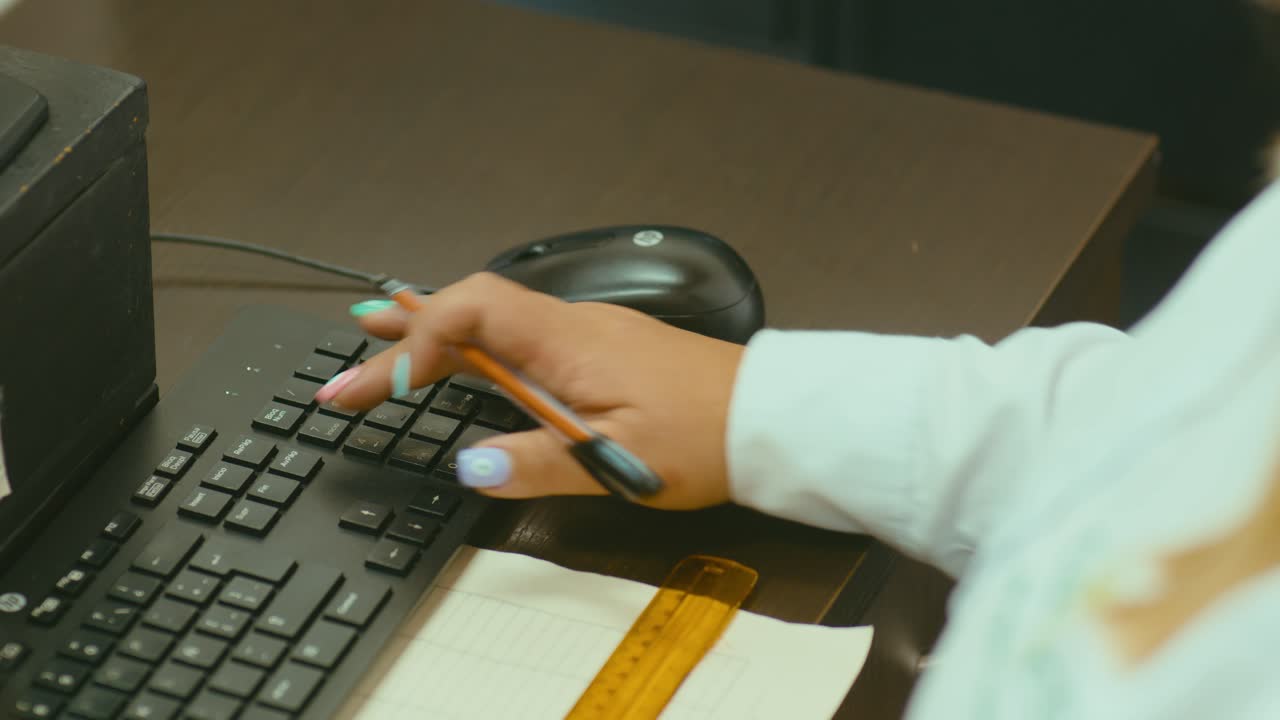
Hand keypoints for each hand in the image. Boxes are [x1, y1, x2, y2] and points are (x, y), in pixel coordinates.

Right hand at [316, 273, 744, 509]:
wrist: (770, 419)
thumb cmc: (708, 435)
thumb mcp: (620, 462)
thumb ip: (541, 463)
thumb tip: (472, 466)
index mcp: (569, 342)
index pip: (470, 315)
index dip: (417, 343)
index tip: (383, 387)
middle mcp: (571, 328)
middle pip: (469, 314)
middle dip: (402, 337)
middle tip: (347, 363)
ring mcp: (585, 338)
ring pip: (492, 325)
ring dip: (433, 338)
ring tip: (379, 345)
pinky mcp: (600, 354)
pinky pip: (520, 339)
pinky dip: (475, 348)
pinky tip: (461, 364)